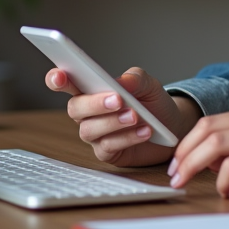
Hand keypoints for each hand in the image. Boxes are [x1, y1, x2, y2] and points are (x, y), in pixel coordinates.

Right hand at [45, 66, 200, 166]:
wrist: (172, 126)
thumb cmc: (153, 102)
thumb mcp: (148, 84)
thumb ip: (134, 79)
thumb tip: (119, 82)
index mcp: (91, 89)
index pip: (67, 83)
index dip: (56, 80)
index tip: (59, 76)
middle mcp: (88, 112)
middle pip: (75, 108)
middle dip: (94, 104)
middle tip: (118, 99)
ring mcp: (95, 134)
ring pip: (89, 129)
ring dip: (112, 122)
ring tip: (135, 116)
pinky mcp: (107, 153)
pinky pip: (108, 146)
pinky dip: (127, 137)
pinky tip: (144, 131)